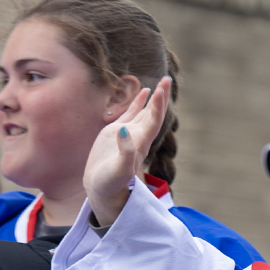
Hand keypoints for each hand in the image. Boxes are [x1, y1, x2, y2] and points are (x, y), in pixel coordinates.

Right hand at [83, 78, 169, 227]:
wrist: (102, 190)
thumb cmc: (111, 184)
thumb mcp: (119, 171)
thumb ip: (124, 152)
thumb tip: (124, 131)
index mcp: (140, 144)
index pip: (152, 121)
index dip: (157, 106)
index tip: (160, 90)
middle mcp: (137, 137)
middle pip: (153, 113)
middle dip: (161, 97)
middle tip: (167, 79)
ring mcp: (127, 134)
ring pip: (144, 112)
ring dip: (153, 98)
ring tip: (161, 83)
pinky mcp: (115, 134)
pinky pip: (130, 114)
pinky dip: (138, 102)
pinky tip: (144, 92)